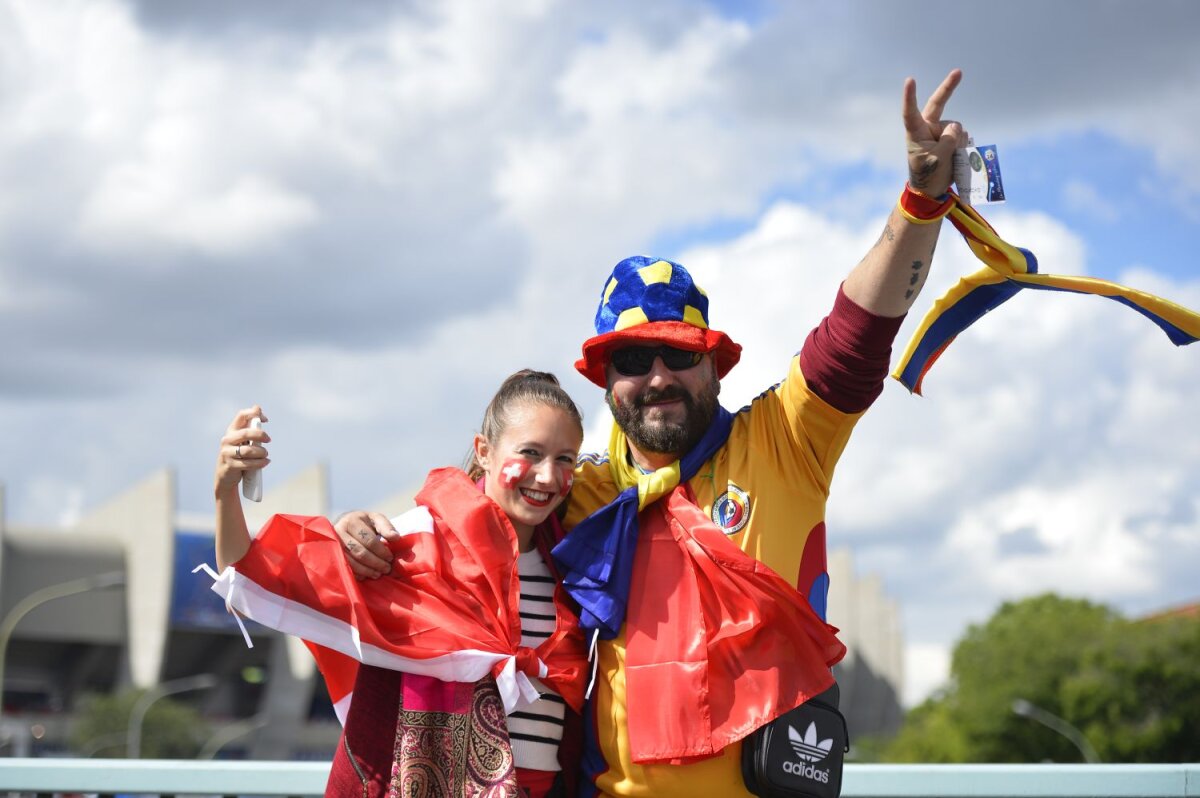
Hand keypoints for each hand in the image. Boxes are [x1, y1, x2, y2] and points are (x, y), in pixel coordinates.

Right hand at [214, 406, 270, 496]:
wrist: (225, 476)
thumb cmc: (237, 455)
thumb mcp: (242, 439)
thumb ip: (249, 426)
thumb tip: (257, 407)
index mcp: (231, 431)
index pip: (241, 415)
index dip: (254, 414)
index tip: (266, 420)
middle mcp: (227, 440)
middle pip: (245, 433)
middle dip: (260, 435)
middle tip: (269, 439)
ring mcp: (227, 453)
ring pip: (248, 450)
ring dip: (261, 452)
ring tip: (266, 455)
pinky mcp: (230, 465)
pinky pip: (248, 463)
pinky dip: (260, 463)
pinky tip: (265, 462)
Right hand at [334, 510, 397, 579]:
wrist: (345, 524)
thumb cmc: (364, 523)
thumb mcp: (375, 519)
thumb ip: (386, 527)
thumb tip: (396, 537)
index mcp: (352, 521)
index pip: (369, 540)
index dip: (381, 551)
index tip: (390, 557)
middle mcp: (339, 532)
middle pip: (359, 552)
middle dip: (375, 562)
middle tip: (386, 568)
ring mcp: (333, 544)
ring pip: (351, 562)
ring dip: (367, 570)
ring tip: (378, 573)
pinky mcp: (331, 555)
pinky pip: (345, 567)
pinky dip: (357, 574)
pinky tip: (366, 575)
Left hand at [903, 69, 968, 196]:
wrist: (932, 189)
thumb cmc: (929, 175)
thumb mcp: (938, 160)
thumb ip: (948, 140)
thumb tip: (957, 126)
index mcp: (916, 133)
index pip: (911, 112)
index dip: (910, 96)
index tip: (910, 80)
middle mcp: (927, 128)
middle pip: (938, 104)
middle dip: (949, 87)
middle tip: (959, 71)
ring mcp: (940, 131)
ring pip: (956, 127)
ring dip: (958, 142)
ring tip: (949, 159)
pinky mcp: (950, 137)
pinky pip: (962, 135)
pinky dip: (962, 145)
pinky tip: (956, 156)